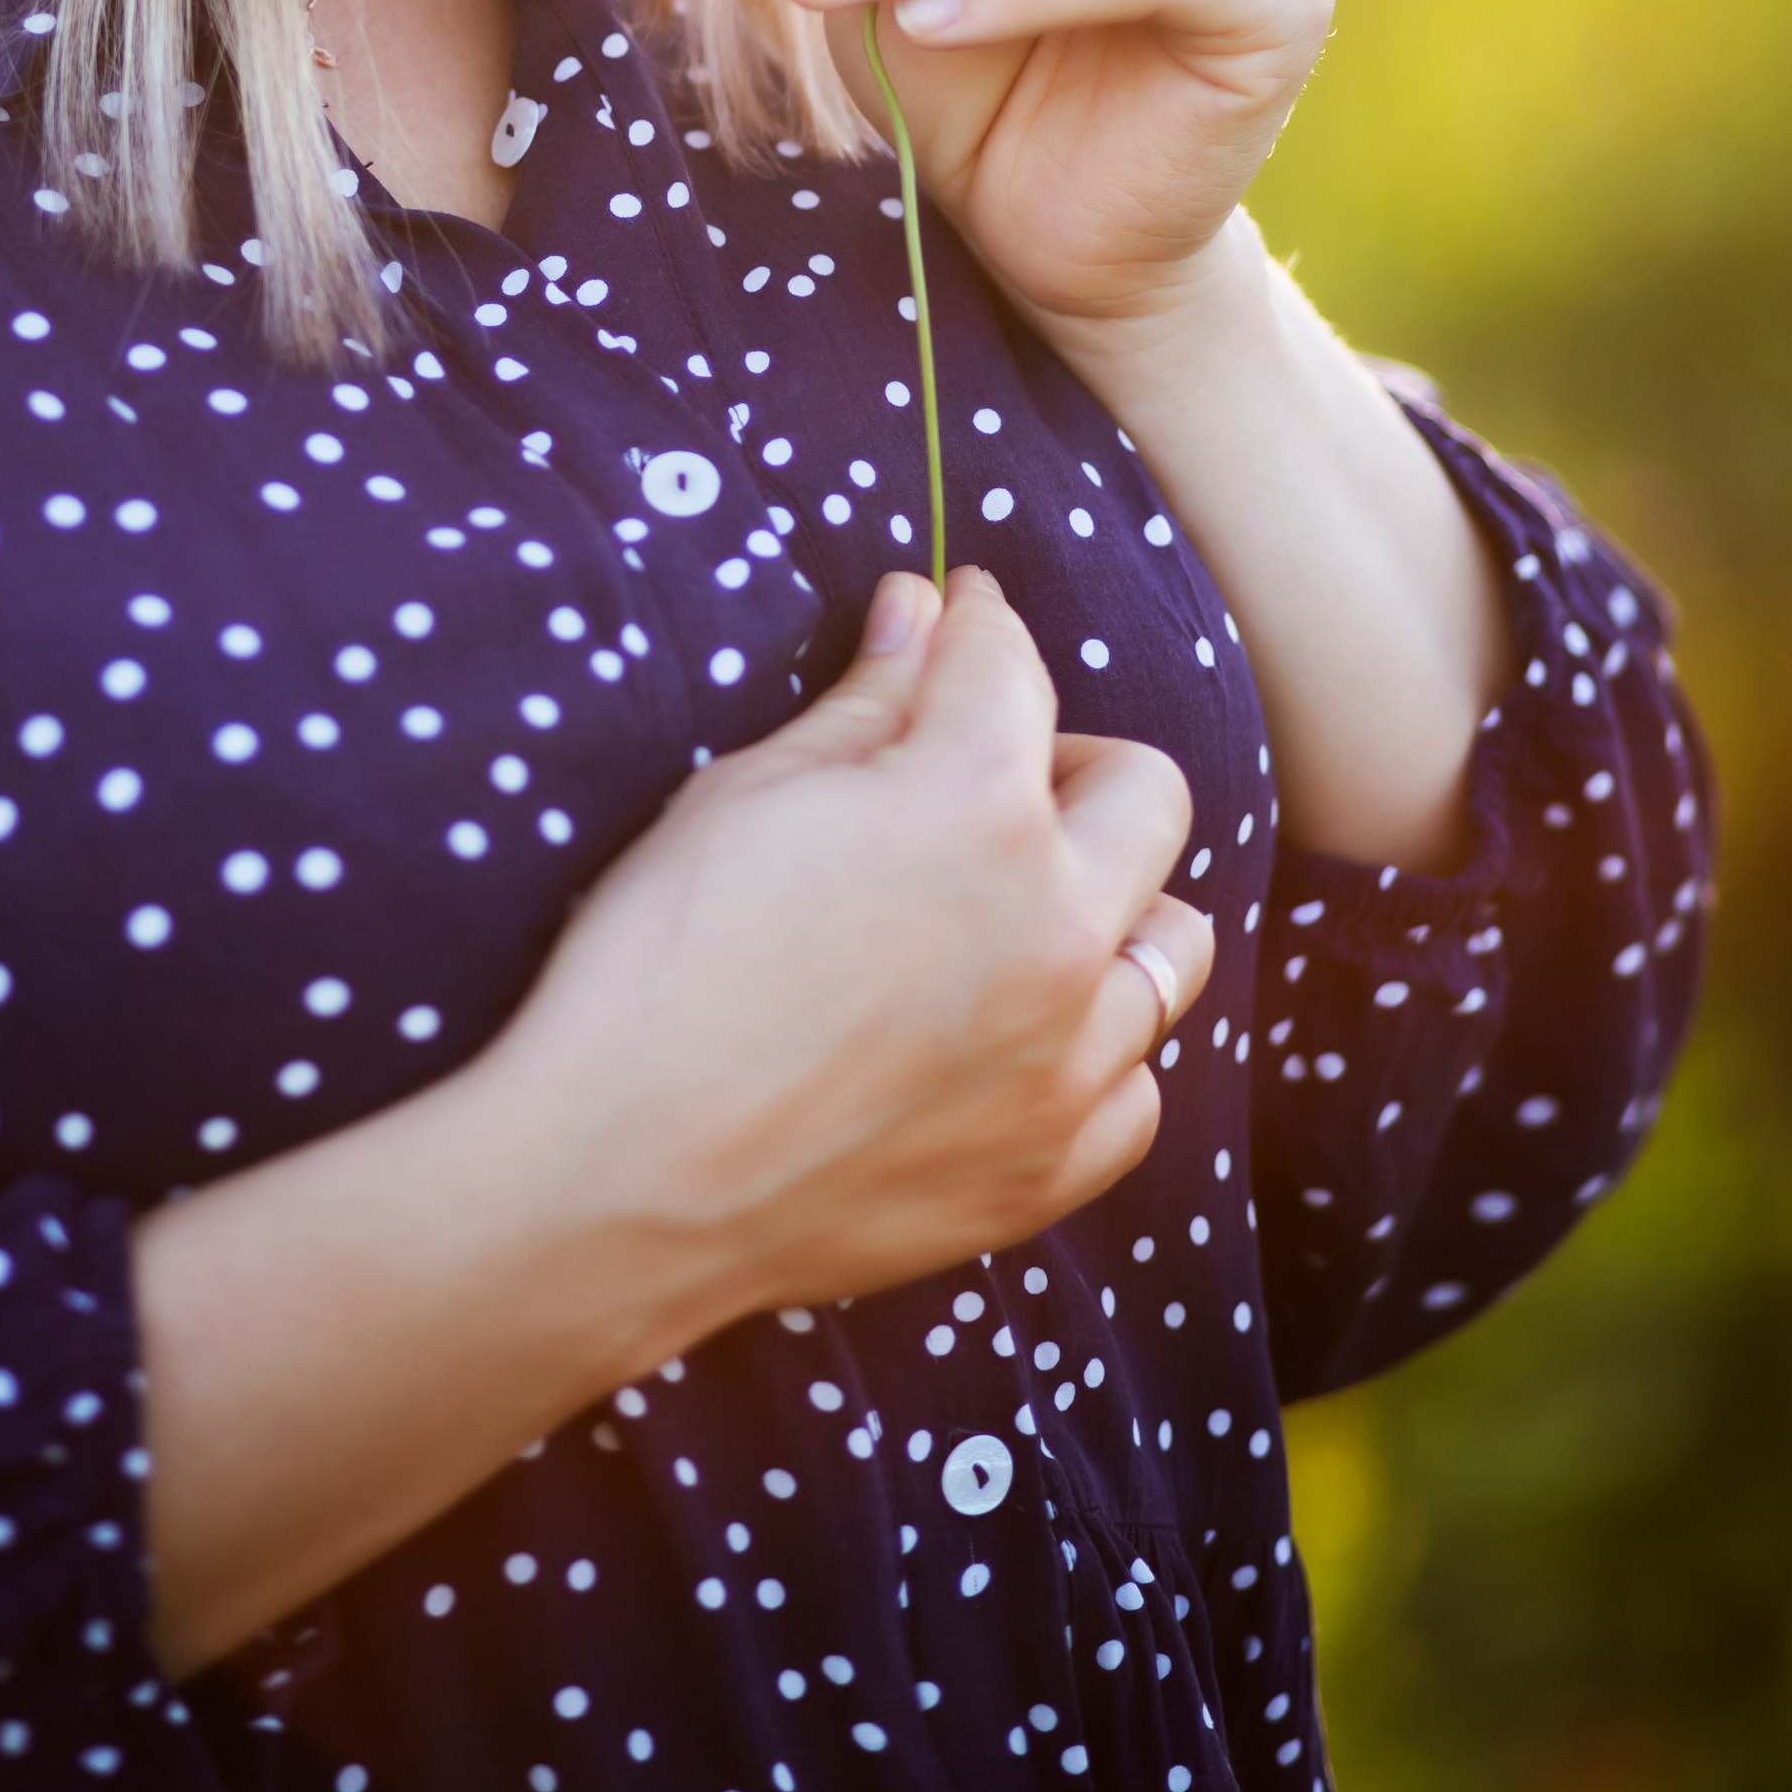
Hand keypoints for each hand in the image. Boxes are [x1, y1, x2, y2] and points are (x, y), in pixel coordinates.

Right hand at [491, 566, 1210, 1328]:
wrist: (619, 1179)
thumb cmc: (660, 965)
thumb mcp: (748, 795)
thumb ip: (864, 702)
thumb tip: (920, 612)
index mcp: (977, 806)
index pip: (1013, 664)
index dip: (973, 624)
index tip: (956, 621)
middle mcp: (1060, 928)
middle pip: (1147, 792)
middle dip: (1068, 761)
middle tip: (982, 778)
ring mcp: (1070, 1061)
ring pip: (1173, 944)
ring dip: (1108, 905)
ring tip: (1014, 914)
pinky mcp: (1054, 1169)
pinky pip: (1137, 1085)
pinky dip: (1090, 1049)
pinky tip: (1012, 1039)